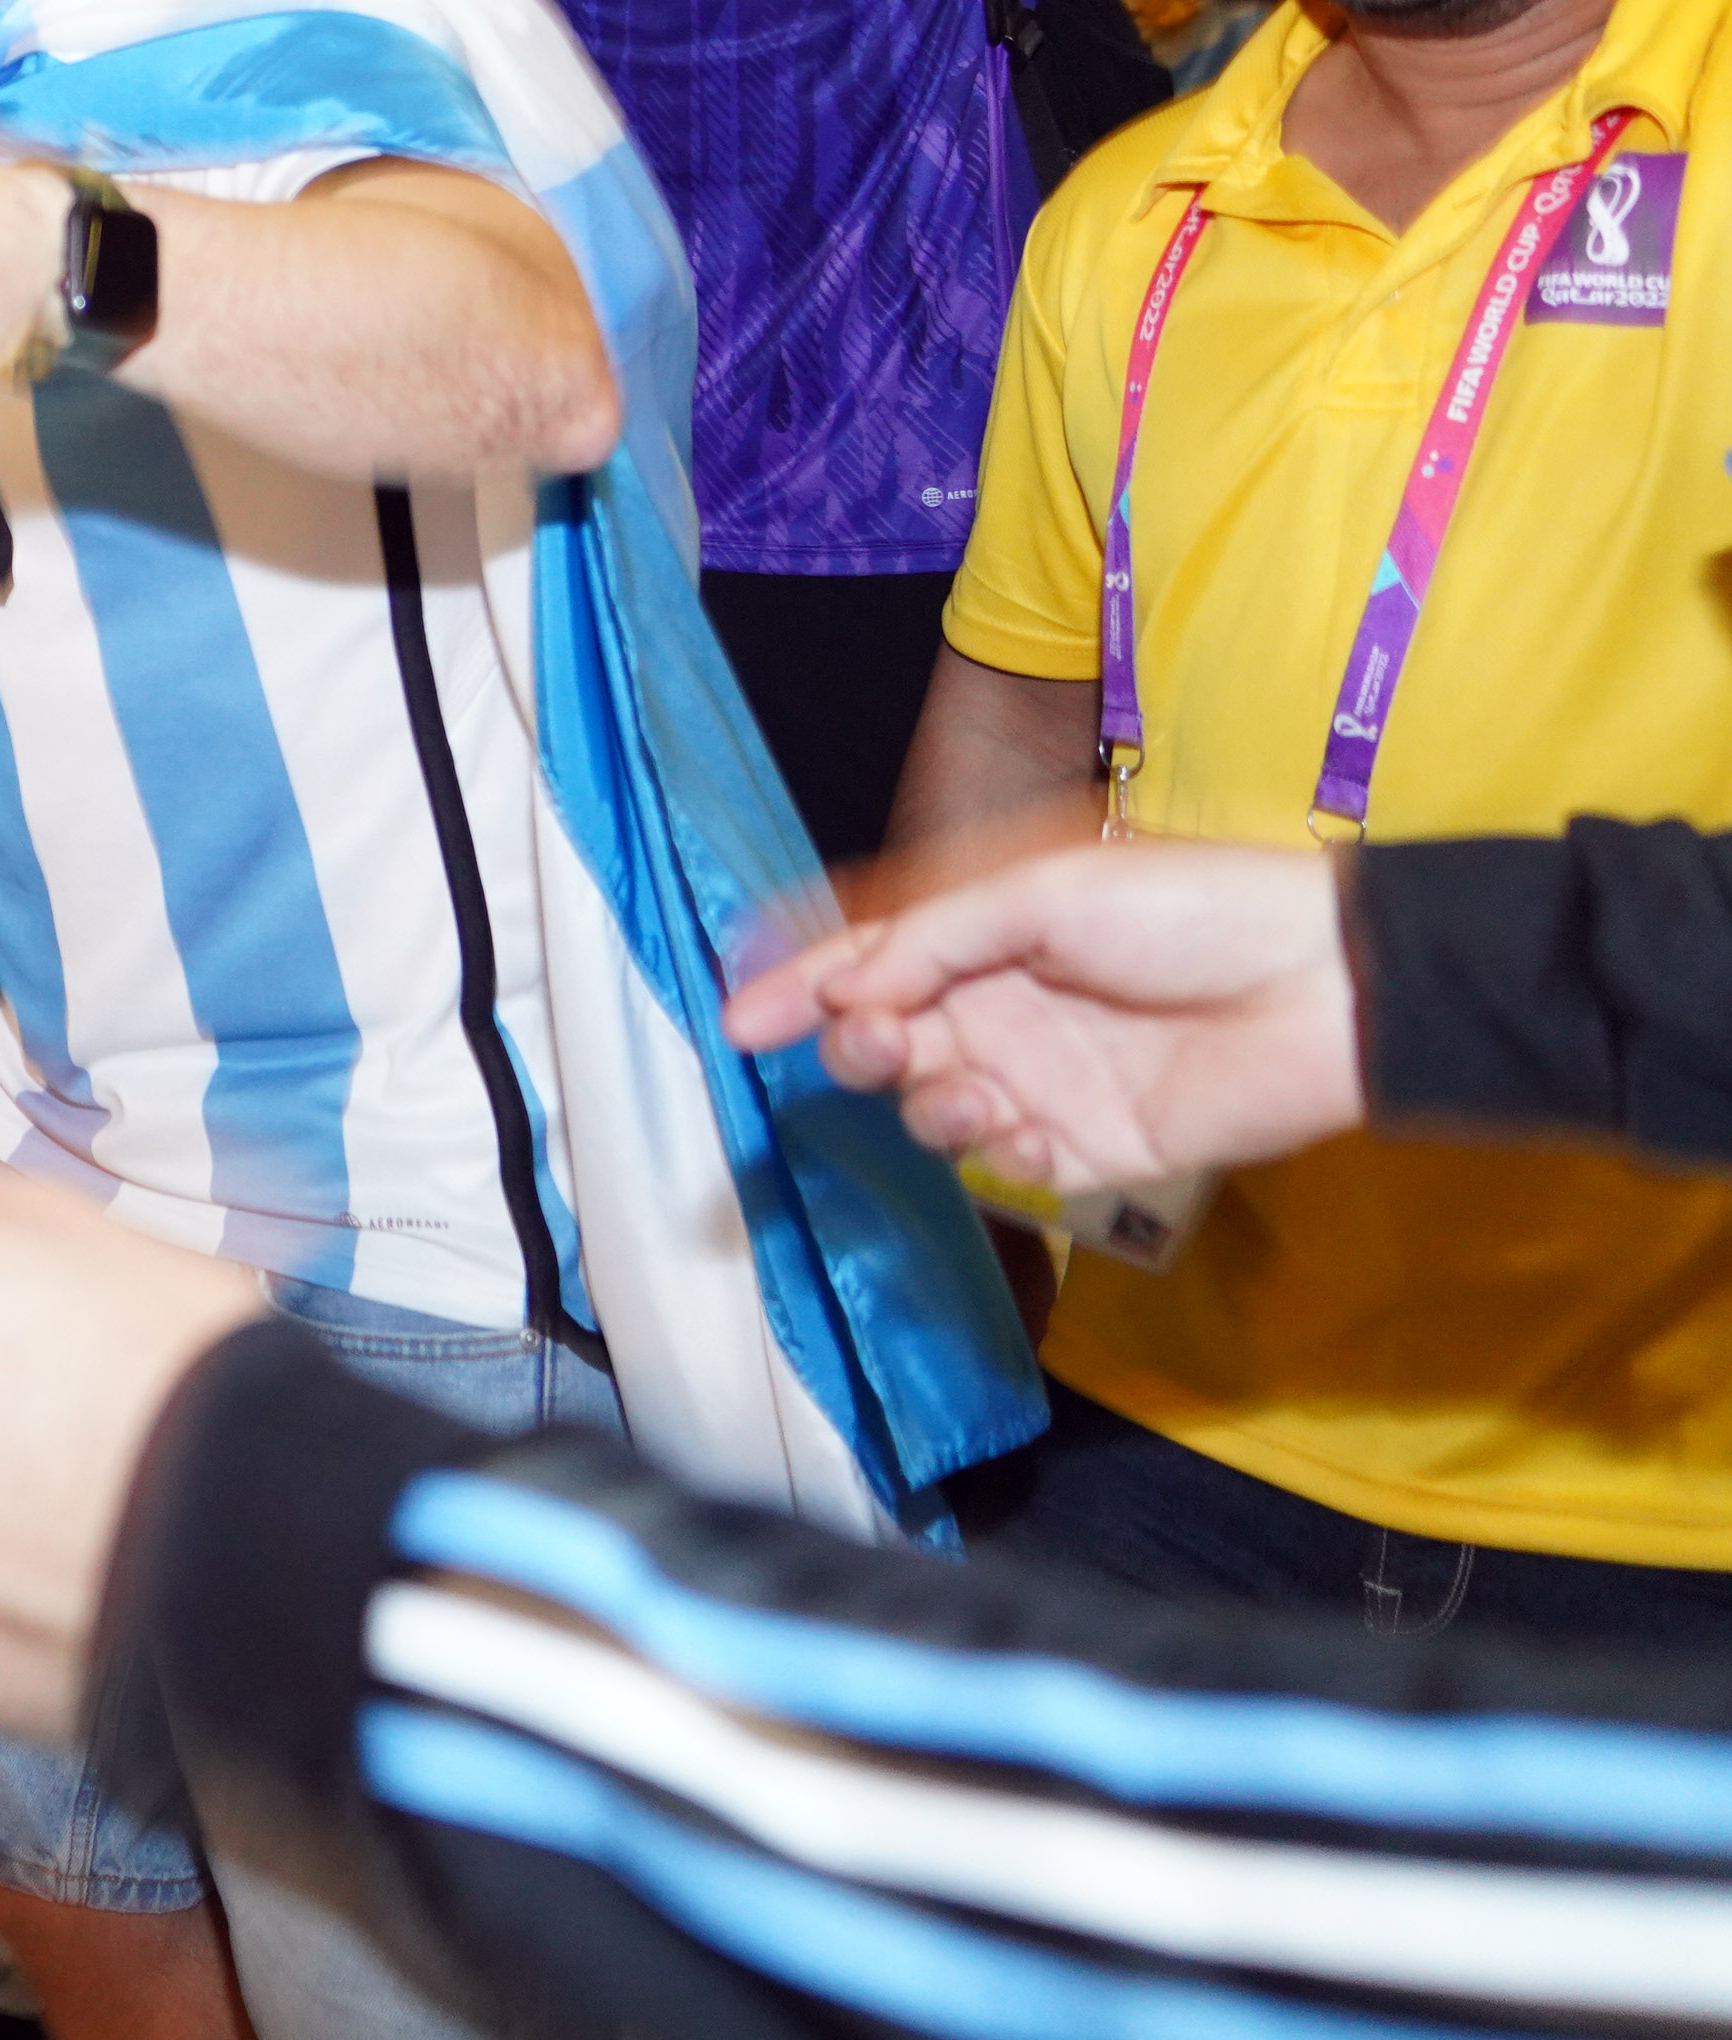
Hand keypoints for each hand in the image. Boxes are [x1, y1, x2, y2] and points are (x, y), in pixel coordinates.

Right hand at [719, 831, 1366, 1195]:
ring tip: (975, 1091)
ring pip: (930, 1109)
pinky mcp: (1089, 1151)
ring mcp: (1042, 1082)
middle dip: (859, 1046)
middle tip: (881, 1043)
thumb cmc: (1190, 911)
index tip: (742, 1022)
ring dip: (928, 1102)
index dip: (799, 988)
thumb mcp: (1043, 893)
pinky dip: (994, 1155)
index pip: (867, 961)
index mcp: (985, 937)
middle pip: (883, 1041)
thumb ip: (932, 941)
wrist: (1321, 989)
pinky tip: (1022, 1132)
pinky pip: (1004, 1169)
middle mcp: (1002, 1010)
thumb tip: (844, 992)